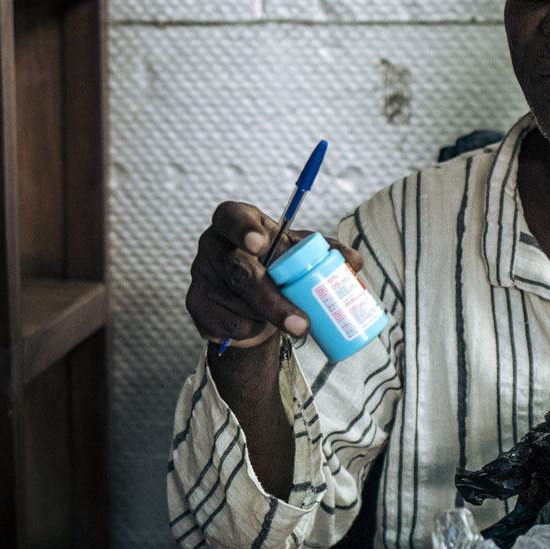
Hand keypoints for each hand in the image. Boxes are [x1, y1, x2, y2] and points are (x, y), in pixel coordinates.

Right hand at [184, 201, 363, 349]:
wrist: (252, 301)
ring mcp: (200, 275)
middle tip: (302, 326)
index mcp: (235, 220)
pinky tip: (256, 326)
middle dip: (272, 302)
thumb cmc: (277, 266)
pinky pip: (226, 324)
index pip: (232, 218)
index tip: (261, 244)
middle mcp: (212, 244)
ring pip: (237, 304)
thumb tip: (354, 264)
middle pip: (239, 271)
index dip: (244, 230)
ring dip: (266, 319)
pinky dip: (248, 331)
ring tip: (282, 319)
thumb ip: (328, 253)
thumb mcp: (300, 253)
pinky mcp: (195, 305)